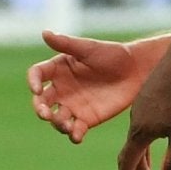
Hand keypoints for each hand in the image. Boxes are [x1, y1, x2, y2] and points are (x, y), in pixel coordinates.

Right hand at [28, 30, 160, 143]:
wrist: (137, 70)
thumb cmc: (113, 54)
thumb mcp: (89, 48)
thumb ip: (66, 44)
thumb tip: (44, 33)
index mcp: (58, 69)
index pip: (37, 75)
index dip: (33, 82)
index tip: (37, 89)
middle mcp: (61, 89)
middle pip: (42, 101)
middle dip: (40, 109)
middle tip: (45, 114)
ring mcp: (73, 106)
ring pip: (57, 118)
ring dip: (57, 124)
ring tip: (66, 125)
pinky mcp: (87, 119)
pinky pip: (75, 130)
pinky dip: (73, 135)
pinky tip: (77, 136)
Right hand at [114, 47, 170, 169]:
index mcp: (140, 131)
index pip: (128, 161)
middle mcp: (135, 119)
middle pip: (132, 149)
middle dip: (137, 169)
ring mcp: (142, 105)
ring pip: (139, 134)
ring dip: (145, 152)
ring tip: (154, 164)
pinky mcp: (151, 94)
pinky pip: (145, 121)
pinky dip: (149, 135)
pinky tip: (160, 133)